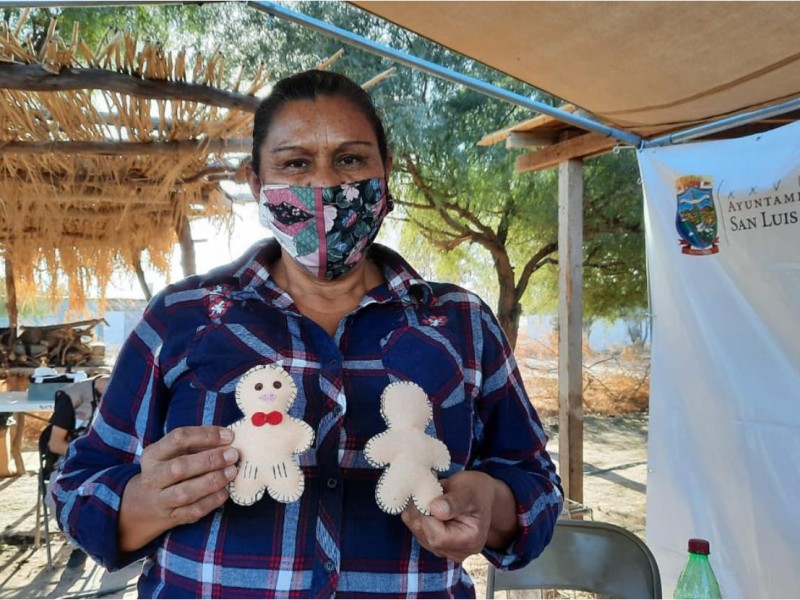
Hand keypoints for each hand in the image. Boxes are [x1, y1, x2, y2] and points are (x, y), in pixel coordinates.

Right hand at [118, 426, 237, 551]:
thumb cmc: (167, 470)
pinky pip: (193, 511)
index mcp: (153, 455)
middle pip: (180, 467)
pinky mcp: (171, 517)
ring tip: (231, 472)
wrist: (142, 506)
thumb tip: (229, 440)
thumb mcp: (172, 453)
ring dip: (212, 481)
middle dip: (210, 460)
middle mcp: (153, 477)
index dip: (206, 435)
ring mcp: (160, 500)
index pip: (178, 438)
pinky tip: (224, 492)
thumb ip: (197, 445)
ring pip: (185, 492)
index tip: (229, 436)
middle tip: (233, 455)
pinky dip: (211, 501)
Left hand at [400, 470, 517, 562]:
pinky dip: (418, 517)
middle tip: (427, 492)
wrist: (481, 495)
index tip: (427, 494)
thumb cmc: (476, 491)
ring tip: (430, 497)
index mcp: (471, 540)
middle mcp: (459, 552)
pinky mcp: (437, 546)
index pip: (438, 537)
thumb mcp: (468, 491)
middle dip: (420, 513)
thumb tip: (435, 509)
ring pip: (419, 534)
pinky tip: (428, 505)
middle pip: (426, 537)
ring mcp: (447, 552)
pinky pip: (419, 532)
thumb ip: (453, 502)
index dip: (426, 516)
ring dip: (418, 513)